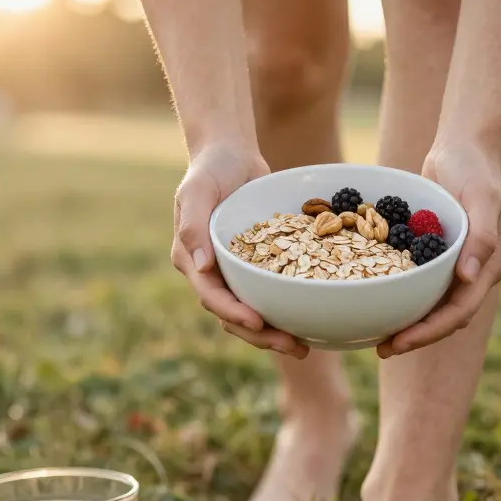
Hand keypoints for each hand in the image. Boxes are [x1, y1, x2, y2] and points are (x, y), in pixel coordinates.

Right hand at [172, 143, 310, 357]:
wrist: (231, 154)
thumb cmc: (210, 169)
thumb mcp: (197, 191)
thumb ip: (193, 227)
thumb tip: (200, 268)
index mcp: (191, 260)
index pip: (212, 296)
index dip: (233, 312)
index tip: (257, 322)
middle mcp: (210, 272)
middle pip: (232, 315)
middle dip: (260, 335)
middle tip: (292, 346)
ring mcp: (233, 271)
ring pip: (251, 311)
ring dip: (274, 332)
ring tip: (304, 346)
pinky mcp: (256, 265)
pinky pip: (268, 292)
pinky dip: (285, 308)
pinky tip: (310, 319)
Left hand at [377, 143, 500, 358]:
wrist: (463, 147)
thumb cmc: (474, 168)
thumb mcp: (481, 198)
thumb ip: (480, 237)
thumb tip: (471, 278)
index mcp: (490, 265)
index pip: (459, 311)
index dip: (430, 331)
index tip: (400, 342)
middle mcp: (475, 272)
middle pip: (446, 317)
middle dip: (416, 336)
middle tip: (382, 349)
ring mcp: (458, 265)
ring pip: (434, 306)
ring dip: (410, 323)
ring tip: (378, 337)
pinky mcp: (439, 254)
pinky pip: (422, 283)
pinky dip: (404, 296)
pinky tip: (379, 300)